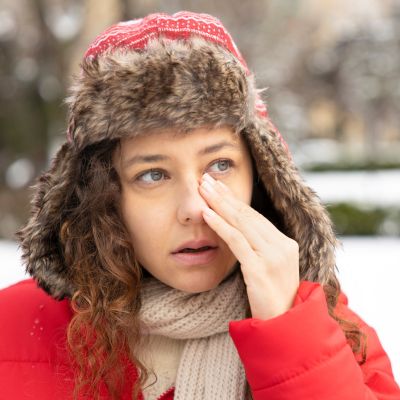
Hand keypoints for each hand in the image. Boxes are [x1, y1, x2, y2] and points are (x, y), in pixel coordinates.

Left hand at [199, 173, 299, 319]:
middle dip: (224, 195)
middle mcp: (281, 246)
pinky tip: (207, 214)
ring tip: (203, 189)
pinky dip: (220, 225)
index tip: (218, 186)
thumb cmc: (272, 298)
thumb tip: (233, 229)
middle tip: (206, 179)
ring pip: (241, 223)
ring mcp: (273, 257)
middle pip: (247, 214)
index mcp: (285, 243)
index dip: (234, 200)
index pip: (255, 216)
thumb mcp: (268, 267)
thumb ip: (256, 248)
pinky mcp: (261, 269)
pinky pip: (237, 242)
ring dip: (219, 204)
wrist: (283, 327)